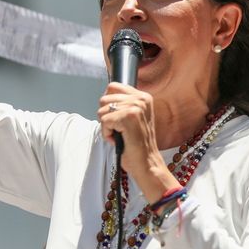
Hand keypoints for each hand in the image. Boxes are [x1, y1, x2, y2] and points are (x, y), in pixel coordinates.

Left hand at [98, 82, 179, 201]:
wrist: (146, 163)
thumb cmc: (136, 144)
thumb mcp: (132, 118)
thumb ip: (122, 104)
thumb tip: (104, 96)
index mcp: (143, 97)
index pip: (113, 86)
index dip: (108, 103)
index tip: (116, 118)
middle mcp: (141, 99)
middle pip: (104, 98)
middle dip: (106, 117)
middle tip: (120, 129)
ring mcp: (136, 107)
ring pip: (102, 111)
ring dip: (107, 127)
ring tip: (121, 135)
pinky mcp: (129, 117)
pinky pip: (104, 121)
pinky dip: (107, 134)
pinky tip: (119, 139)